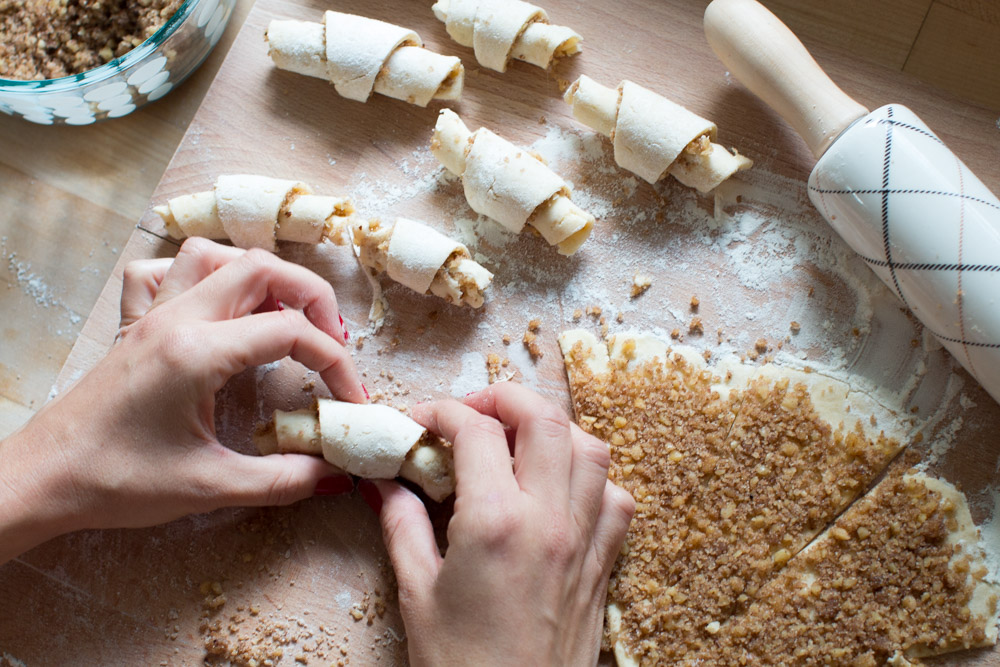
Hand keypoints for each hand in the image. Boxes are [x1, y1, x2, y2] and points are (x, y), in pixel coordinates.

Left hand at [0, 238, 362, 563]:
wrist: (43, 480)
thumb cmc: (117, 483)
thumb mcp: (210, 487)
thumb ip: (282, 480)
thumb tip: (337, 476)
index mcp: (198, 352)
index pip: (291, 331)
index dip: (336, 363)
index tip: (350, 400)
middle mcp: (176, 318)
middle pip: (261, 266)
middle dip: (311, 297)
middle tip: (330, 343)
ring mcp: (151, 315)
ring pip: (214, 255)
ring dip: (259, 276)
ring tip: (280, 316)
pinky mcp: (133, 324)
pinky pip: (163, 271)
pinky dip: (199, 276)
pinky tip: (214, 308)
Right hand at [368, 383, 634, 665]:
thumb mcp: (417, 594)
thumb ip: (403, 525)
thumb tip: (387, 483)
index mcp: (496, 523)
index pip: (475, 431)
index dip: (441, 412)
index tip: (419, 422)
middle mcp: (549, 519)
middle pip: (544, 417)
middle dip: (504, 396)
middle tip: (470, 411)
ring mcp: (584, 540)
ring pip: (591, 448)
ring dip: (554, 429)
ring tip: (517, 441)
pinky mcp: (603, 564)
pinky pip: (615, 498)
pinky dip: (591, 478)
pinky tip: (558, 490)